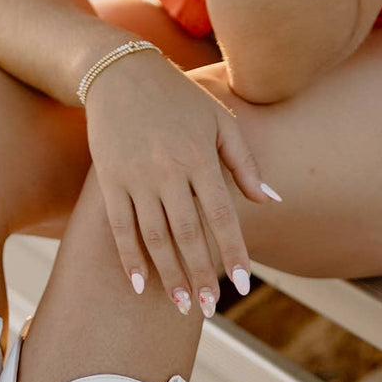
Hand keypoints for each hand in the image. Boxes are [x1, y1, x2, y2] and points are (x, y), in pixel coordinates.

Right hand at [83, 48, 277, 315]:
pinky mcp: (110, 179)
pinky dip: (130, 258)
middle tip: (210, 308)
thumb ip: (244, 162)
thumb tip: (271, 200)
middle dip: (201, 275)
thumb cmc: (178, 97)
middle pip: (188, 234)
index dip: (233, 251)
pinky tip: (140, 285)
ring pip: (155, 236)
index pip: (221, 214)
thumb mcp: (218, 119)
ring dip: (169, 275)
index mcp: (199, 155)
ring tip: (181, 305)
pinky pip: (120, 227)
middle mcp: (168, 169)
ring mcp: (136, 176)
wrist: (121, 72)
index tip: (244, 284)